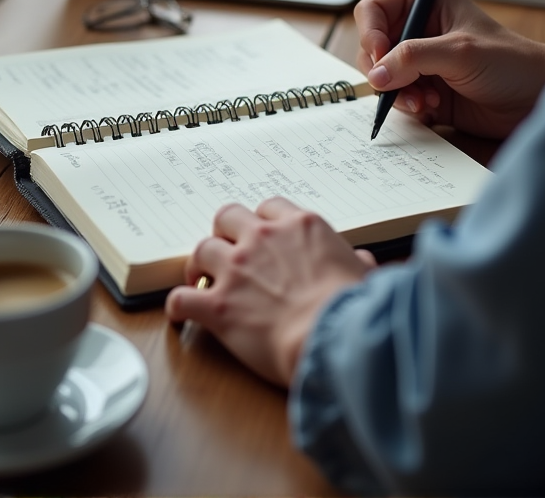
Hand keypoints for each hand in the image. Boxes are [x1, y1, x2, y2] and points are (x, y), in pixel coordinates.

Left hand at [165, 197, 375, 386]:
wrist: (333, 336)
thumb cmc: (353, 307)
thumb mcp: (363, 275)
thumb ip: (356, 262)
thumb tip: (364, 262)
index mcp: (299, 226)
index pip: (269, 207)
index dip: (261, 222)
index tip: (261, 236)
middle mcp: (263, 239)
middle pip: (228, 217)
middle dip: (224, 233)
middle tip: (227, 252)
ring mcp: (237, 269)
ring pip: (202, 249)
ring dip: (200, 264)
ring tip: (201, 279)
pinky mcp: (219, 304)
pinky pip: (183, 297)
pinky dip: (179, 304)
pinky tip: (181, 313)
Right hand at [354, 0, 544, 137]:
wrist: (536, 101)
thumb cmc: (511, 63)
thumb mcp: (459, 52)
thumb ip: (413, 58)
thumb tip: (376, 75)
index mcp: (428, 4)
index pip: (375, 10)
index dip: (371, 32)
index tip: (380, 56)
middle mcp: (420, 32)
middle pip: (372, 46)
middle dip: (383, 69)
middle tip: (397, 85)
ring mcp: (421, 64)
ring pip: (381, 76)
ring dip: (396, 92)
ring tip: (423, 101)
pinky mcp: (425, 91)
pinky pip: (396, 99)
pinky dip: (407, 107)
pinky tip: (430, 109)